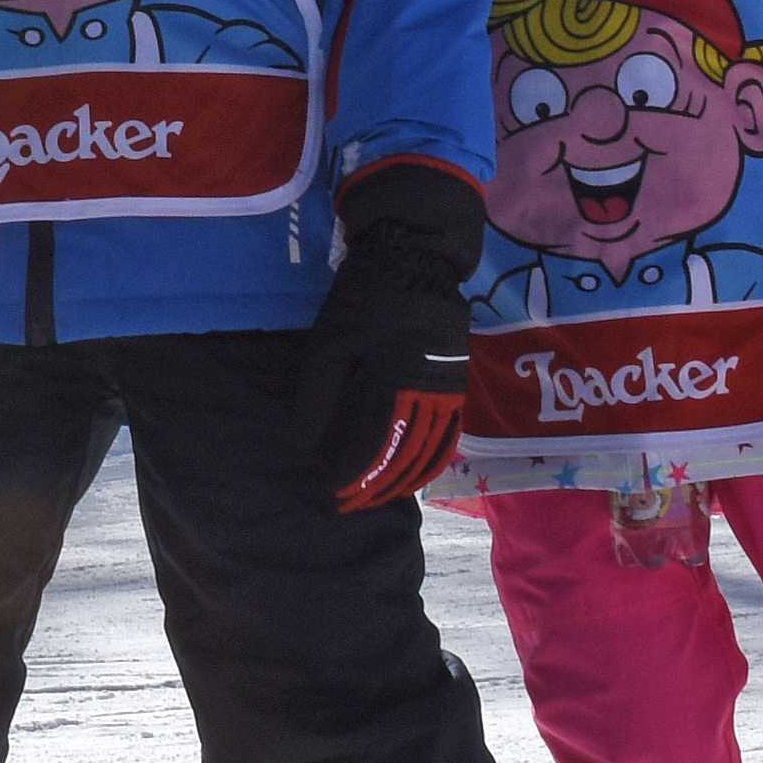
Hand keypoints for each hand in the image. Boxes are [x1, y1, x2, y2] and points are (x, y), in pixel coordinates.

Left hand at [294, 163, 484, 511]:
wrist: (418, 256)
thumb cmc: (364, 296)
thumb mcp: (328, 339)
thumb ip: (316, 394)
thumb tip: (303, 444)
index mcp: (391, 377)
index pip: (370, 444)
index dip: (350, 474)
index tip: (330, 493)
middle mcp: (427, 388)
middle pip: (403, 454)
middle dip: (375, 486)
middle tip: (351, 506)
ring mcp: (449, 386)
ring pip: (430, 449)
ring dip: (404, 480)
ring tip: (379, 498)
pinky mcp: (459, 380)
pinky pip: (451, 432)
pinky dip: (432, 459)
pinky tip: (416, 473)